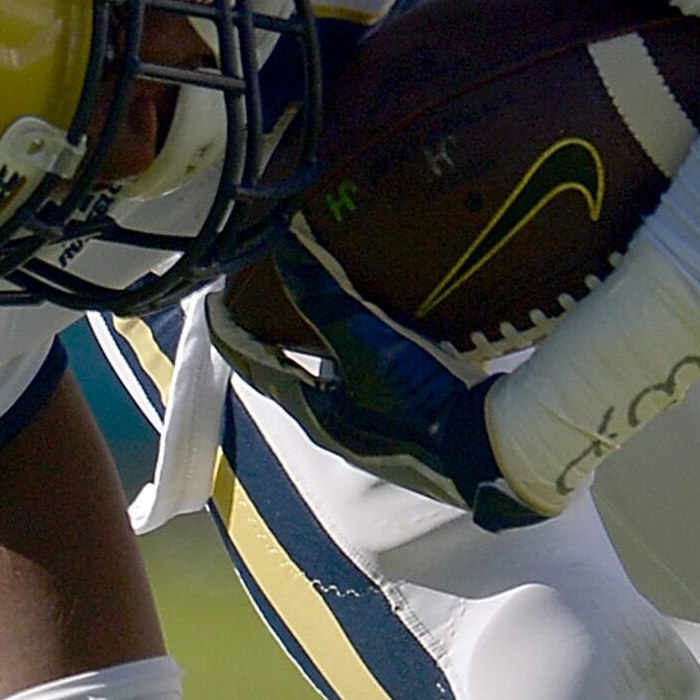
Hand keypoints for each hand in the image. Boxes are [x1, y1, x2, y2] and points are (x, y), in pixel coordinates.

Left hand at [253, 227, 551, 530]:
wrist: (488, 451)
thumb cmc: (419, 405)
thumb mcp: (367, 345)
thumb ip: (324, 298)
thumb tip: (284, 247)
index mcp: (313, 413)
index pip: (252, 366)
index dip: (229, 334)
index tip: (211, 305)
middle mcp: (334, 426)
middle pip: (285, 375)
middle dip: (270, 340)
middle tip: (258, 303)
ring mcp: (370, 430)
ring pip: (326, 380)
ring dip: (313, 348)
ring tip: (313, 312)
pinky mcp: (405, 425)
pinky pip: (364, 383)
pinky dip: (354, 356)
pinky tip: (376, 337)